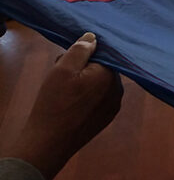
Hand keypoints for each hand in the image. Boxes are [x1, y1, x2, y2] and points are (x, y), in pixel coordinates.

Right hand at [5, 33, 122, 179]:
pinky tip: (70, 102)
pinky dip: (87, 96)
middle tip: (61, 73)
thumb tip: (93, 37)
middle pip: (102, 68)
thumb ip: (80, 50)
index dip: (85, 53)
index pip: (104, 54)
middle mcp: (118, 89)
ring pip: (100, 83)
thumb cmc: (55, 103)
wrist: (49, 142)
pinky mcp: (107, 117)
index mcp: (111, 75)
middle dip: (83, 67)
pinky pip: (99, 98)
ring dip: (84, 81)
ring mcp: (114, 105)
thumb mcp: (62, 69)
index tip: (68, 58)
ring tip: (63, 89)